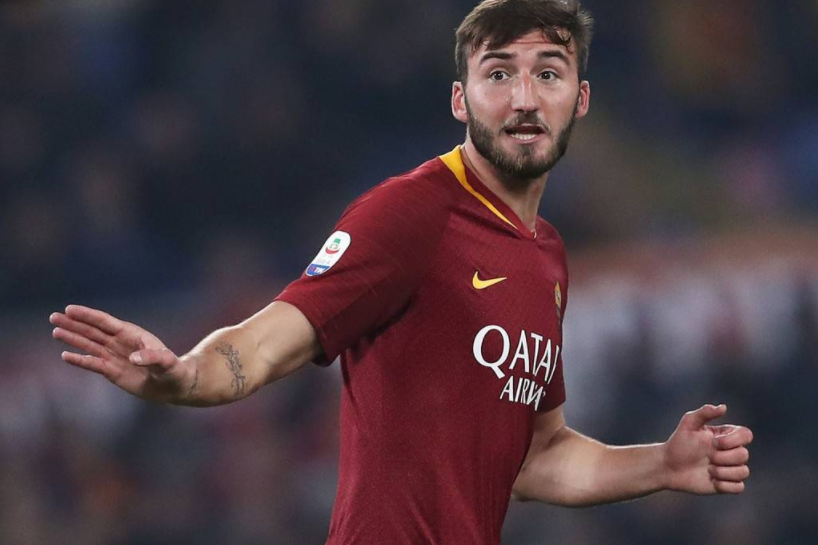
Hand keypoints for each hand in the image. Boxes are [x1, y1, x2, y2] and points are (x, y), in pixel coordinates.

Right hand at [50, 305, 195, 402]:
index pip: (105, 322)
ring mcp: (114, 356)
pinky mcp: (112, 371)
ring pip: (89, 345)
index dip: (87, 315)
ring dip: (72, 338)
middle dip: (73, 323)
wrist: (173, 385)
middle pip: (92, 331)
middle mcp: (119, 342)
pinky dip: (80, 360)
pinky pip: (92, 364)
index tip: (70, 309)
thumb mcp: (167, 362)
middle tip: (53, 316)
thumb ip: (153, 357)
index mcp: (131, 334)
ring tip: (55, 331)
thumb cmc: (173, 369)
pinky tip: (66, 355)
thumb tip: (134, 359)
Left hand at [663, 404, 752, 494]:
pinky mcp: (727, 484)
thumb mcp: (688, 424)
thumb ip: (705, 413)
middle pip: (744, 455)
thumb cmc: (678, 443)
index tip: (714, 442)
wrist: (668, 466)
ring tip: (708, 470)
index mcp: (726, 436)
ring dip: (723, 472)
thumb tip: (724, 407)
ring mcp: (730, 469)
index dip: (733, 440)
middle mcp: (731, 452)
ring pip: (744, 472)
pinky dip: (725, 485)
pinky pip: (739, 488)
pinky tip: (712, 481)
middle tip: (707, 457)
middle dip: (723, 457)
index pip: (746, 435)